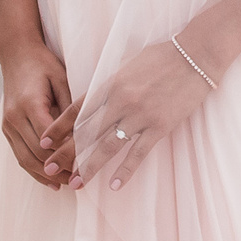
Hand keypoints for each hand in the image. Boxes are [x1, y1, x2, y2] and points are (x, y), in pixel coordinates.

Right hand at [0, 43, 73, 188]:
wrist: (16, 55)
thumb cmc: (44, 64)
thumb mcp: (62, 79)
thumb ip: (71, 107)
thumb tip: (84, 135)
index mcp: (29, 104)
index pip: (49, 139)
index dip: (68, 154)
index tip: (86, 165)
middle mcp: (14, 118)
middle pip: (37, 154)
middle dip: (60, 170)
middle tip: (81, 180)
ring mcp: (8, 125)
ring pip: (26, 160)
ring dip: (47, 175)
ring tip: (69, 185)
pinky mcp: (7, 129)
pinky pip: (20, 156)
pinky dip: (35, 170)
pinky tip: (51, 180)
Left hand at [58, 38, 215, 192]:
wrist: (197, 54)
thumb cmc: (164, 55)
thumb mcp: (129, 62)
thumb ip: (112, 81)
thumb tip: (98, 93)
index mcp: (111, 83)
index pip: (77, 111)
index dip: (58, 128)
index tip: (44, 142)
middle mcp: (120, 101)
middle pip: (86, 133)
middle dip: (65, 153)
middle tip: (48, 170)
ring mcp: (140, 115)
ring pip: (107, 147)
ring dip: (89, 167)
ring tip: (75, 184)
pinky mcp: (160, 126)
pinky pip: (138, 153)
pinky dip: (125, 171)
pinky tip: (113, 186)